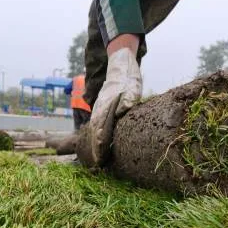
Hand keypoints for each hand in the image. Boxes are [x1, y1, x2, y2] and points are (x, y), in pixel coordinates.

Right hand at [89, 48, 141, 165]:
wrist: (120, 63)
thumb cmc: (128, 76)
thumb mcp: (132, 85)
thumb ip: (128, 97)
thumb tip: (124, 109)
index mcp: (108, 104)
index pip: (102, 126)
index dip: (100, 142)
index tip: (100, 155)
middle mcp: (101, 107)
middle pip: (96, 130)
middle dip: (96, 147)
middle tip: (98, 164)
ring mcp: (101, 108)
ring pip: (95, 128)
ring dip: (95, 143)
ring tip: (97, 160)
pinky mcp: (103, 108)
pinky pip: (98, 125)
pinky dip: (97, 136)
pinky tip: (100, 145)